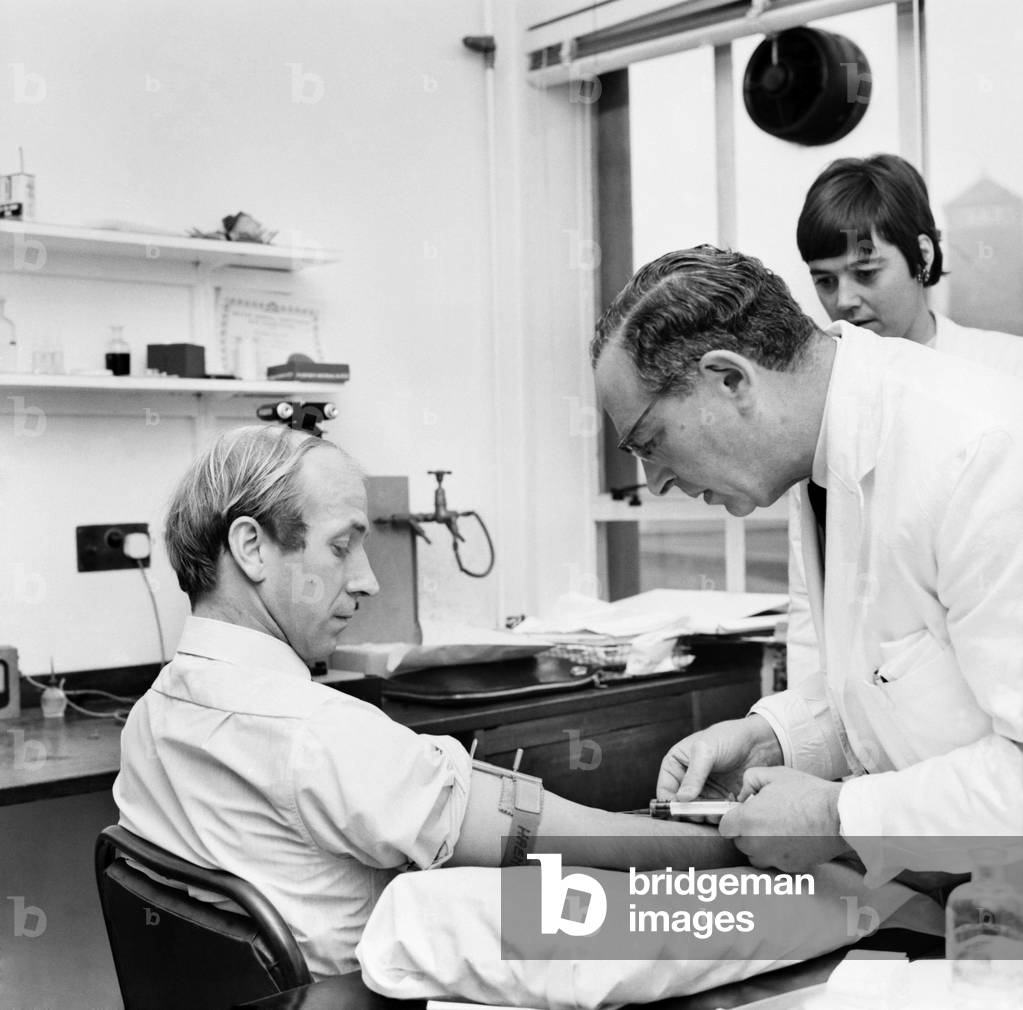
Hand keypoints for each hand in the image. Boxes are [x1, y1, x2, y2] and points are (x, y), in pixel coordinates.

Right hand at [656, 715, 782, 803]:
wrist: (757, 743)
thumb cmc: (727, 738)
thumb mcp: (706, 751)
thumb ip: (694, 775)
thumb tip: (682, 799)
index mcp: (676, 764)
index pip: (665, 789)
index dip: (670, 802)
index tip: (680, 811)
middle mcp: (687, 780)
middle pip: (680, 805)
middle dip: (689, 812)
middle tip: (700, 815)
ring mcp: (704, 790)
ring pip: (697, 812)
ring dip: (705, 816)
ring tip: (715, 812)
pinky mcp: (719, 799)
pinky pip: (714, 813)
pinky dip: (718, 815)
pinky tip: (726, 811)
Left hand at [717, 766, 850, 871]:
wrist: (839, 815)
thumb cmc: (806, 793)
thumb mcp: (773, 774)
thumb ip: (749, 780)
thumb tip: (742, 794)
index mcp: (747, 820)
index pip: (724, 827)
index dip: (733, 819)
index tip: (743, 814)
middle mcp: (756, 844)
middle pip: (739, 842)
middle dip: (747, 831)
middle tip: (766, 817)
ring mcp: (773, 858)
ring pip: (756, 855)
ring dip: (761, 845)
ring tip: (780, 829)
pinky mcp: (790, 869)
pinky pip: (776, 862)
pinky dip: (779, 853)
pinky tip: (793, 838)